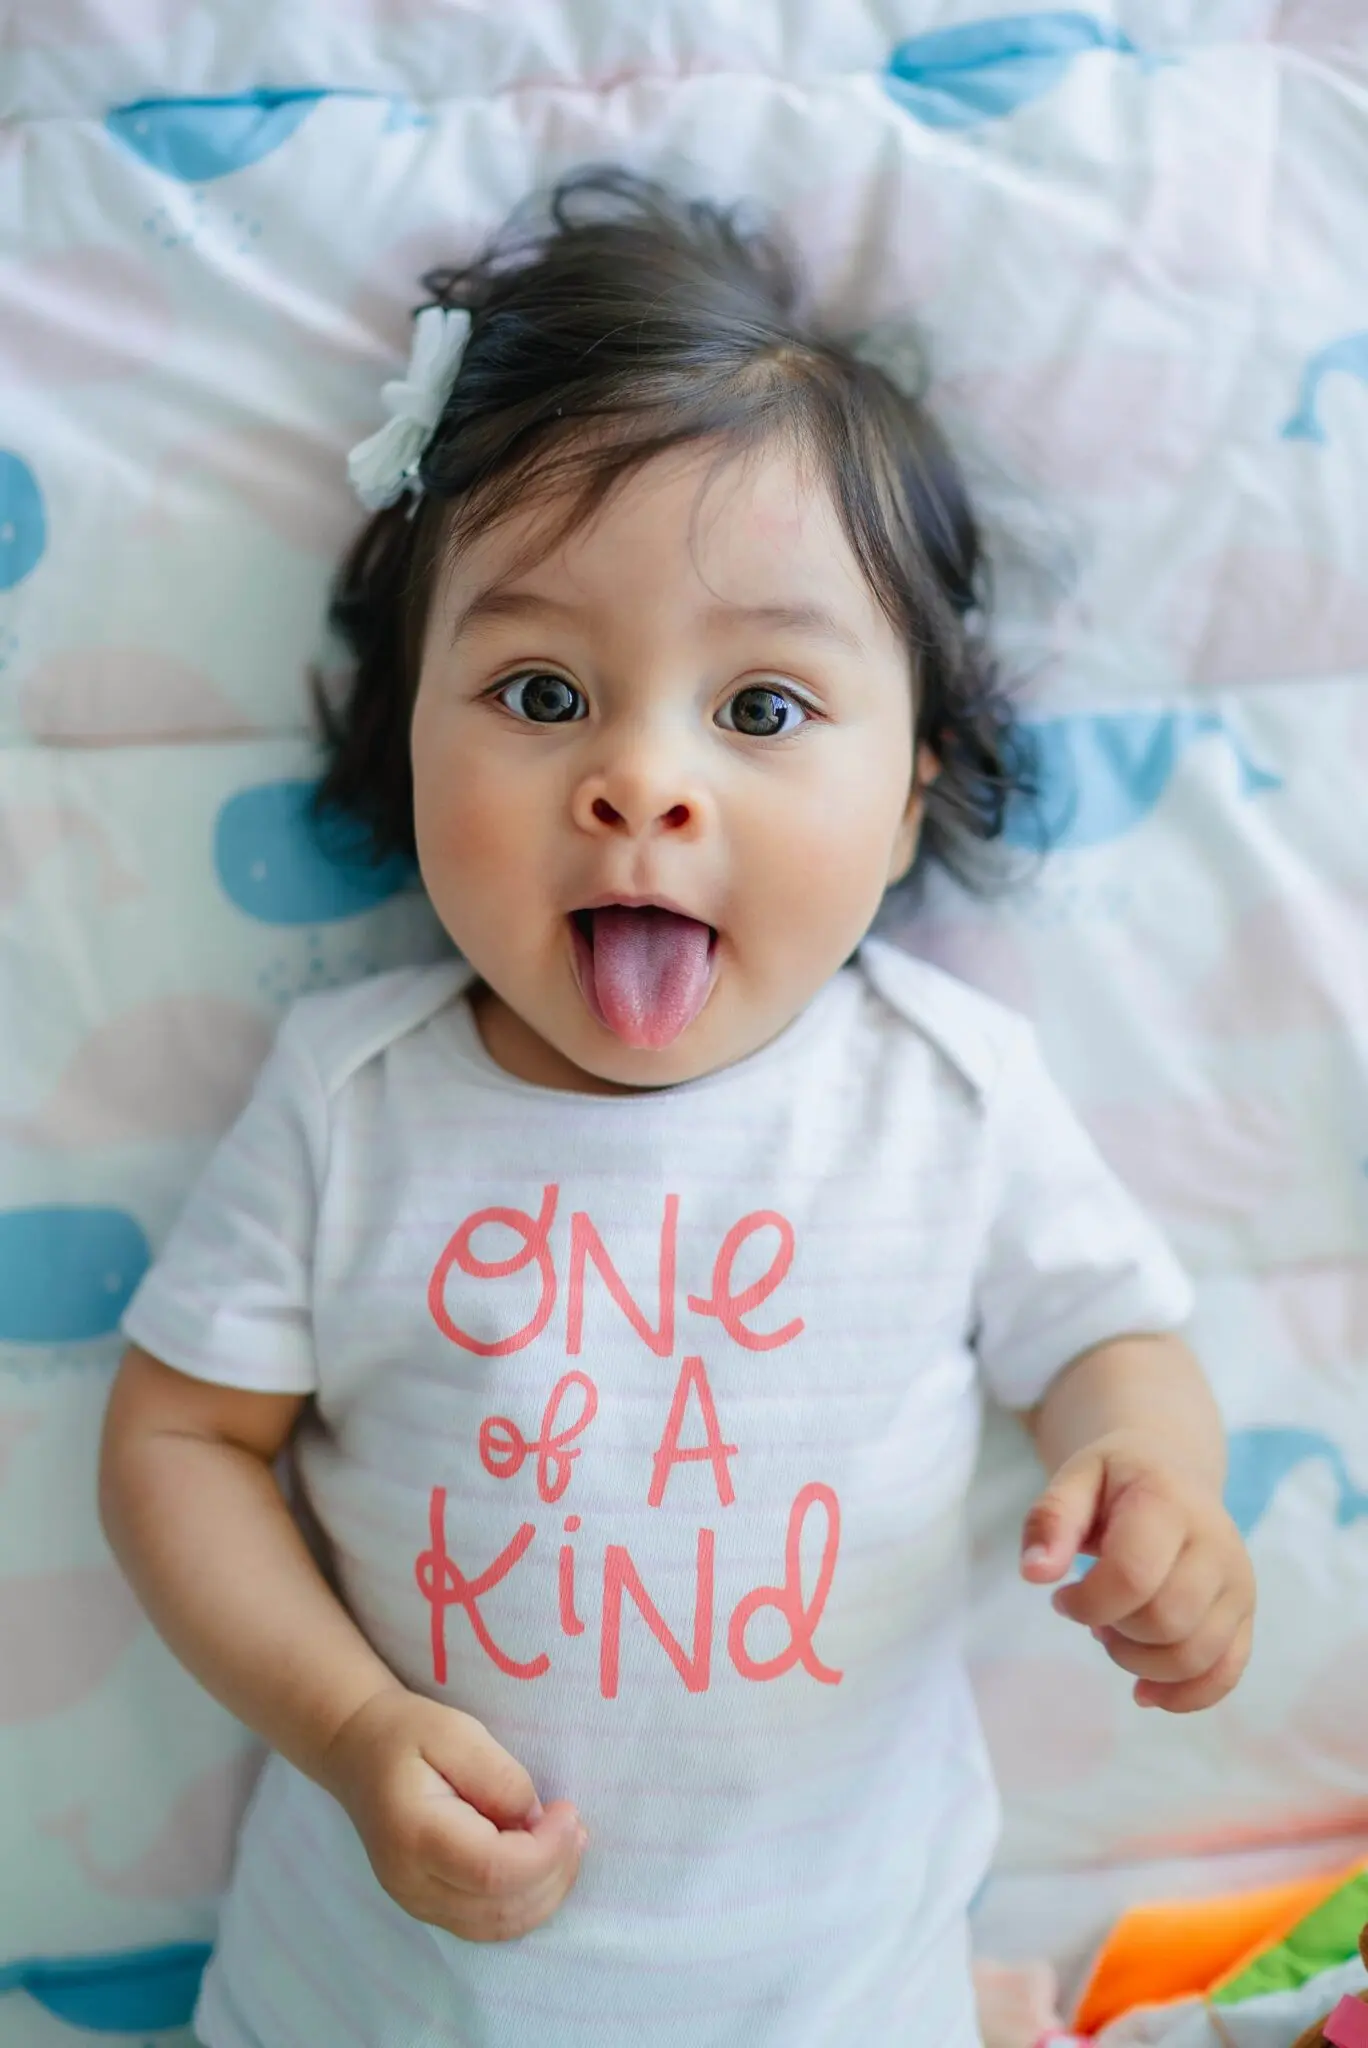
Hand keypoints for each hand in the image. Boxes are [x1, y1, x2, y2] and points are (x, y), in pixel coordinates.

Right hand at [319, 1687, 585, 1940]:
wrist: (358, 1750)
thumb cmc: (408, 1733)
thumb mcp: (456, 1732)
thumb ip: (499, 1777)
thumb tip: (537, 1820)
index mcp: (415, 1835)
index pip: (493, 1872)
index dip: (545, 1853)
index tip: (569, 1812)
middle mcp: (412, 1883)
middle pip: (500, 1908)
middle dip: (554, 1872)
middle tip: (576, 1827)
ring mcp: (416, 1902)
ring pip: (497, 1926)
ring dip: (546, 1892)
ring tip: (568, 1843)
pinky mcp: (428, 1906)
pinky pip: (487, 1923)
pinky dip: (525, 1903)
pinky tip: (543, 1865)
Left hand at [1020, 1431, 1254, 1712]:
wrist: (1175, 1471)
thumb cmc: (1119, 1480)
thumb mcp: (1075, 1479)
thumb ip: (1051, 1520)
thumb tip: (1034, 1574)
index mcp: (1170, 1504)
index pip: (1134, 1576)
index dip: (1088, 1602)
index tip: (1063, 1597)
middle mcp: (1217, 1545)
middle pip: (1166, 1622)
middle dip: (1115, 1634)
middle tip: (1093, 1614)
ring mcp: (1238, 1583)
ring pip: (1195, 1656)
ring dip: (1141, 1663)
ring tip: (1117, 1632)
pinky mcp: (1246, 1614)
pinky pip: (1226, 1673)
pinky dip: (1184, 1695)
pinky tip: (1146, 1690)